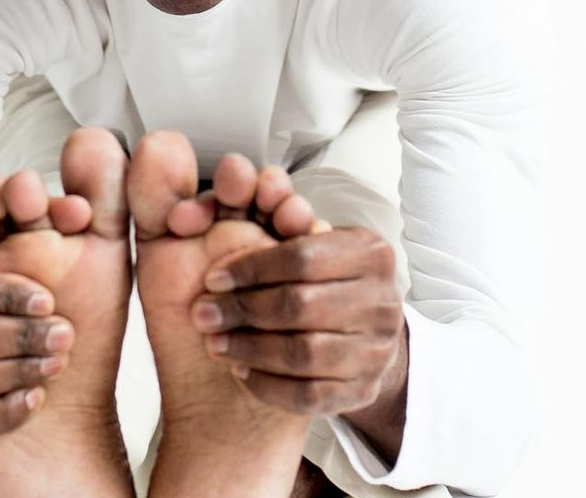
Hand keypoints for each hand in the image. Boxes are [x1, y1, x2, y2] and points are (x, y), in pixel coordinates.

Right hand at [0, 226, 74, 438]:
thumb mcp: (6, 237)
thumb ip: (40, 215)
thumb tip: (79, 208)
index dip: (5, 294)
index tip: (48, 300)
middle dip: (19, 337)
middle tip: (63, 336)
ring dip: (16, 373)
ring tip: (55, 363)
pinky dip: (0, 412)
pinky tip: (33, 397)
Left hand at [190, 225, 407, 415]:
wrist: (363, 333)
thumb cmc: (323, 279)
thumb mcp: (309, 241)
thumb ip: (273, 222)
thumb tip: (229, 188)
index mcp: (370, 253)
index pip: (302, 257)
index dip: (250, 267)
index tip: (213, 278)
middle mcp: (382, 302)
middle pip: (301, 305)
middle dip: (242, 309)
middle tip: (203, 314)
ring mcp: (377, 350)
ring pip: (304, 354)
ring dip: (249, 349)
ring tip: (215, 343)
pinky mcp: (364, 391)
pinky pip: (309, 396)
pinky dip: (268, 385)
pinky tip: (241, 371)